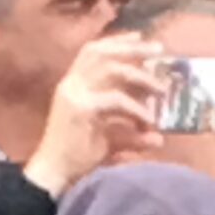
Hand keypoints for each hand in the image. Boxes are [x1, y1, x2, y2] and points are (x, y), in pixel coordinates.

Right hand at [25, 34, 163, 194]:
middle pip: (102, 53)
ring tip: (161, 89)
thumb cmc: (76, 159)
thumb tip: (158, 138)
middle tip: (159, 50)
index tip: (140, 39)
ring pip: (111, 69)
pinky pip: (115, 99)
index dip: (117, 42)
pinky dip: (135, 108)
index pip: (93, 52)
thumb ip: (131, 135)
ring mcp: (74, 95)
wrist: (53, 175)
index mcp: (72, 85)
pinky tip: (149, 120)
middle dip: (133, 48)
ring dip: (139, 75)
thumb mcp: (108, 141)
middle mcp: (71, 84)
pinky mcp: (81, 109)